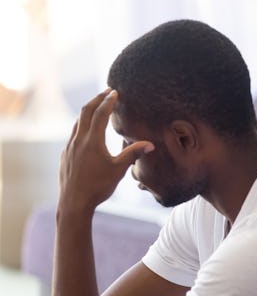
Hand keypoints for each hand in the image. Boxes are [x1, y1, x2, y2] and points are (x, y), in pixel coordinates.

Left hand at [59, 90, 153, 212]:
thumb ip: (133, 153)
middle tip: (107, 92)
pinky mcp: (66, 155)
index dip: (108, 101)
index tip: (115, 92)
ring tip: (97, 107)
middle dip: (96, 100)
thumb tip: (151, 144)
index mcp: (92, 141)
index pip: (100, 114)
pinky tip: (88, 132)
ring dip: (88, 111)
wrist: (74, 202)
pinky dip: (82, 125)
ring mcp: (70, 147)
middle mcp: (79, 140)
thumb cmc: (98, 187)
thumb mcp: (119, 169)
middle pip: (85, 112)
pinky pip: (74, 134)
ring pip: (78, 122)